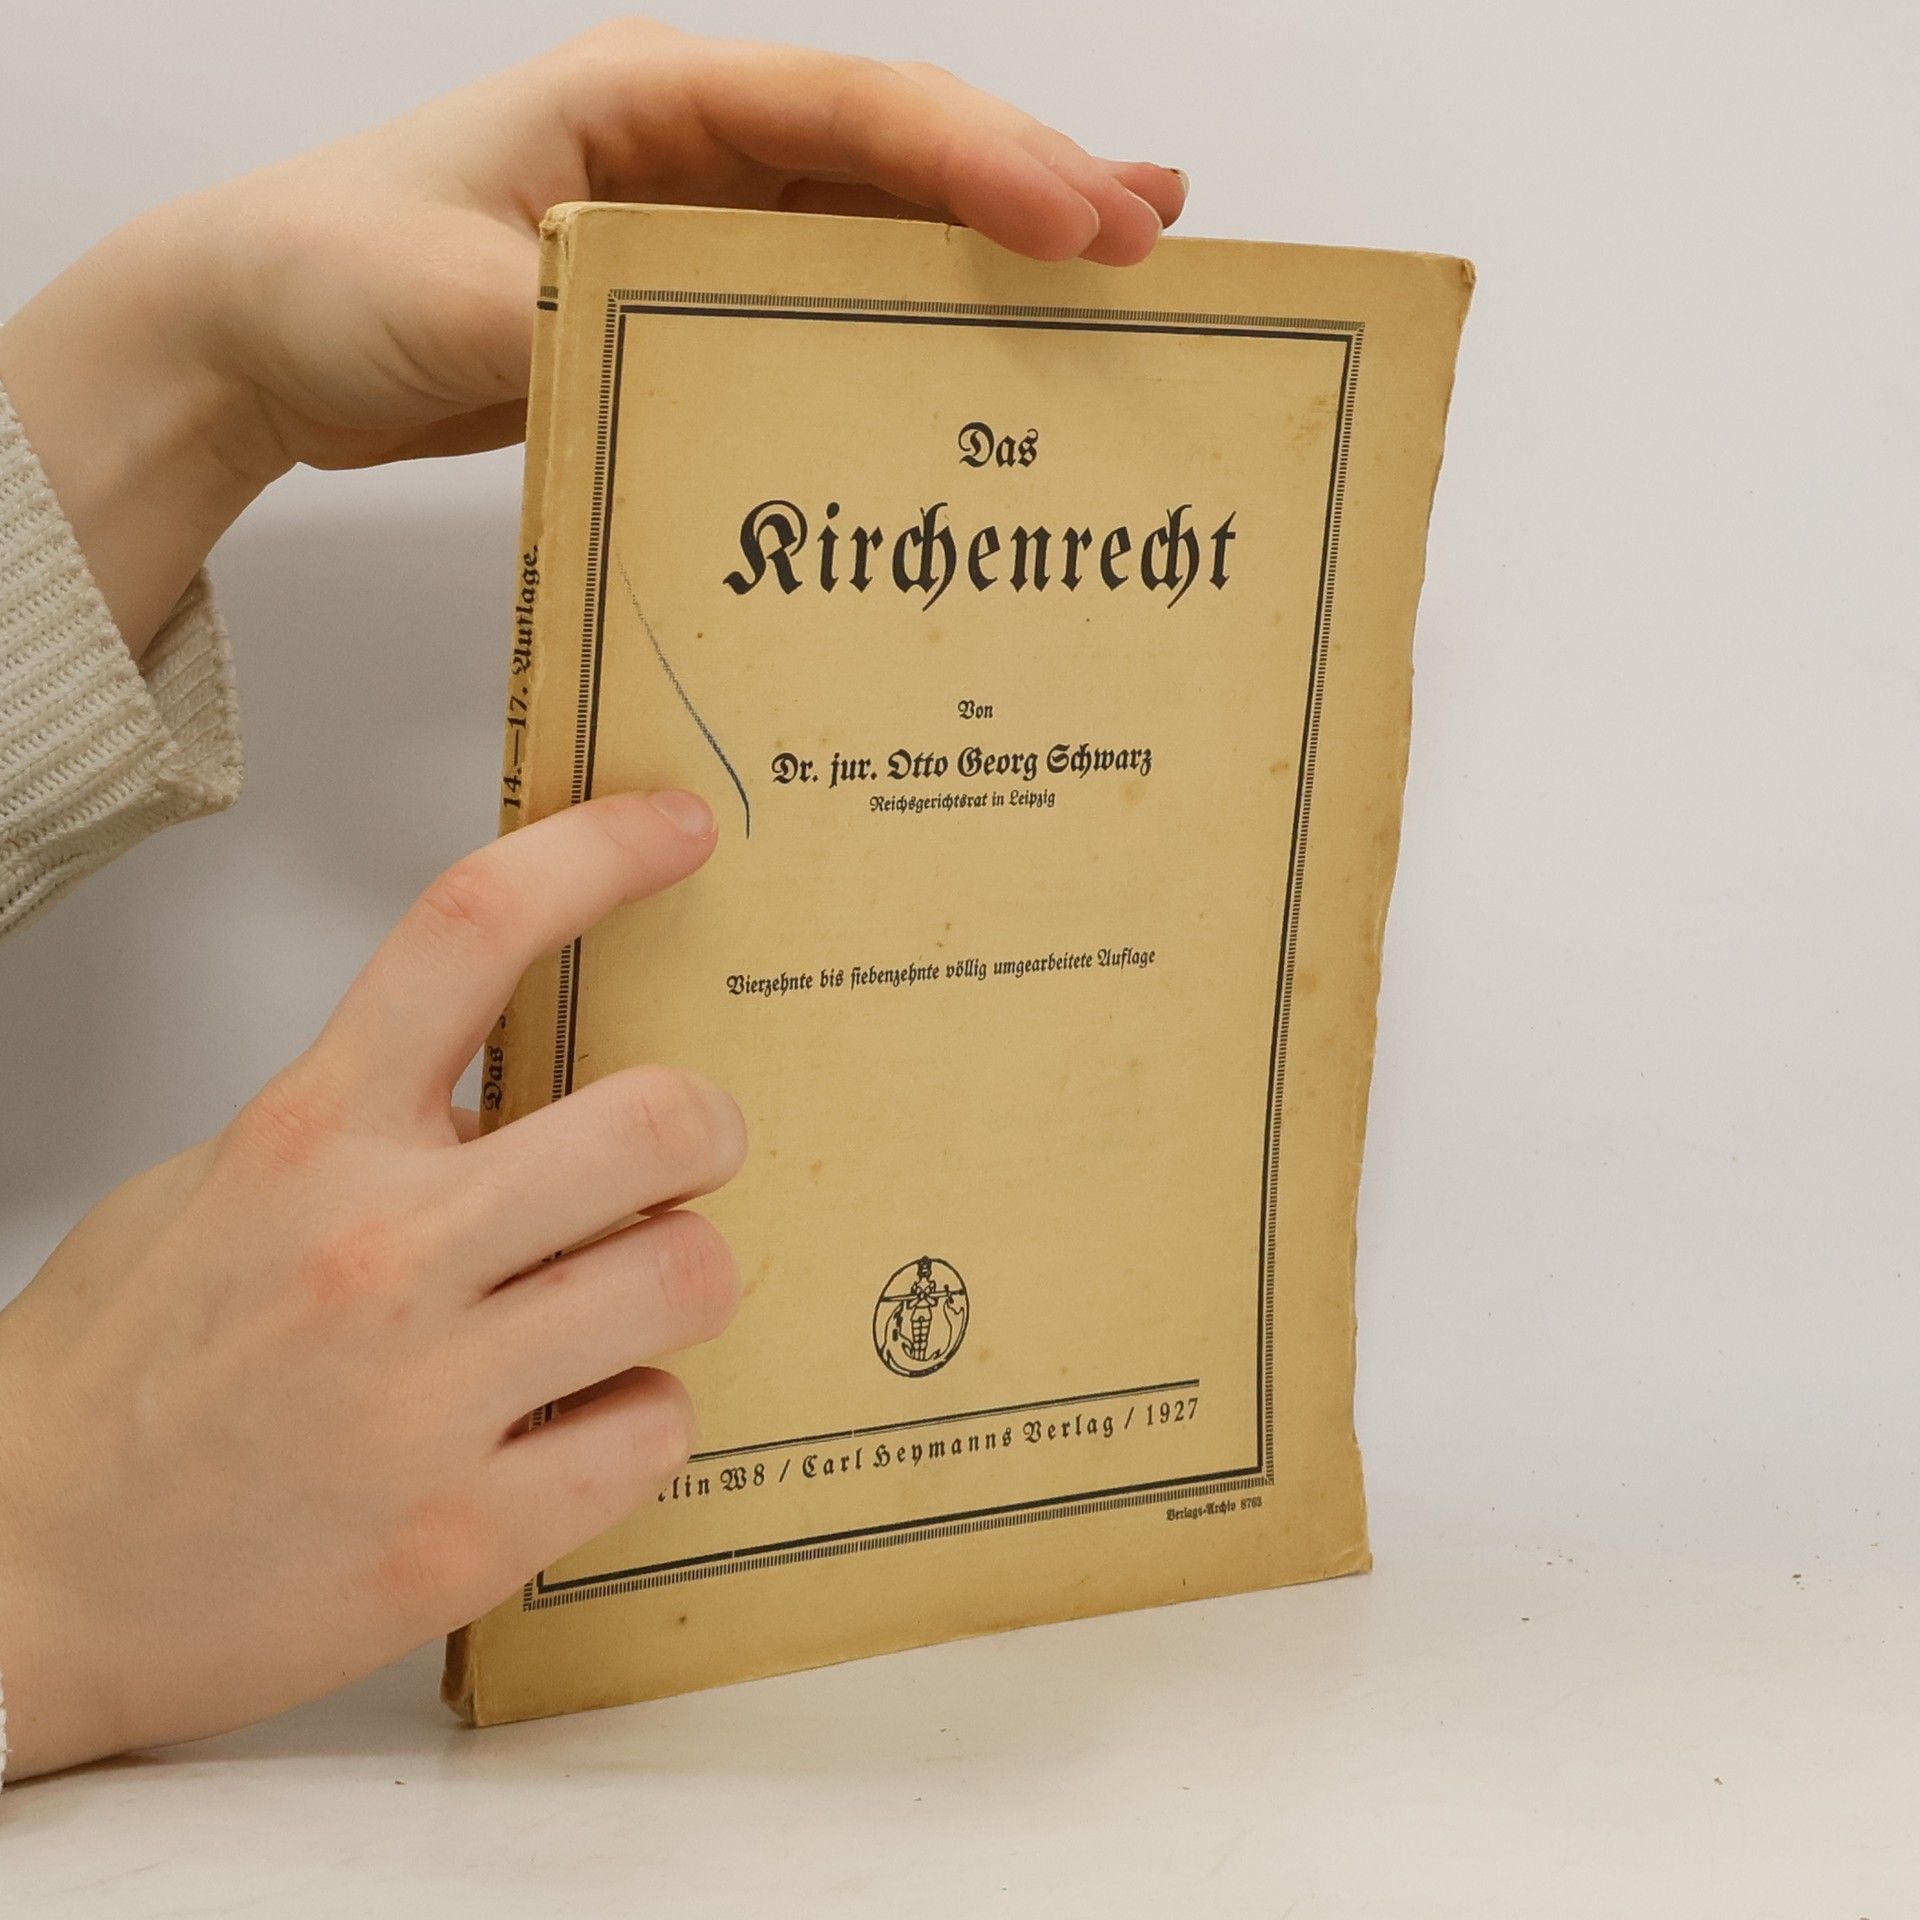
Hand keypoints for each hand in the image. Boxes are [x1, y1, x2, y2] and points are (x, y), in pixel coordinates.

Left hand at [0, 23, 1187, 649]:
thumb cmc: (332, 269)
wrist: (267, 329)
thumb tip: (691, 382)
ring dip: (997, 244)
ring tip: (1123, 263)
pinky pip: (829, 297)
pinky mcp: (694, 301)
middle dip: (1027, 187)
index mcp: (646, 102)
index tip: (1078, 218)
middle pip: (898, 152)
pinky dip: (915, 312)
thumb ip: (562, 326)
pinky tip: (982, 341)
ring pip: (882, 220)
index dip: (976, 156)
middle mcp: (696, 147)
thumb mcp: (438, 296)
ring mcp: (702, 221)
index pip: (849, 110)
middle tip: (1150, 239)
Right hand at [0, 791, 744, 1778]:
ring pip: (686, 1276)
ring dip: (680, 1280)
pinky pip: (658, 1431)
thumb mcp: (211, 1190)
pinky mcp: (464, 1537)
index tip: (679, 828)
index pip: (470, 931)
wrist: (18, 1585)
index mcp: (311, 1137)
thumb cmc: (117, 1382)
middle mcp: (378, 1249)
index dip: (597, 853)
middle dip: (707, 1129)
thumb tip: (504, 1097)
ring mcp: (425, 1399)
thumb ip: (360, 1125)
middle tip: (687, 1156)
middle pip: (654, 1118)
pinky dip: (640, 1421)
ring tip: (622, 1308)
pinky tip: (579, 1426)